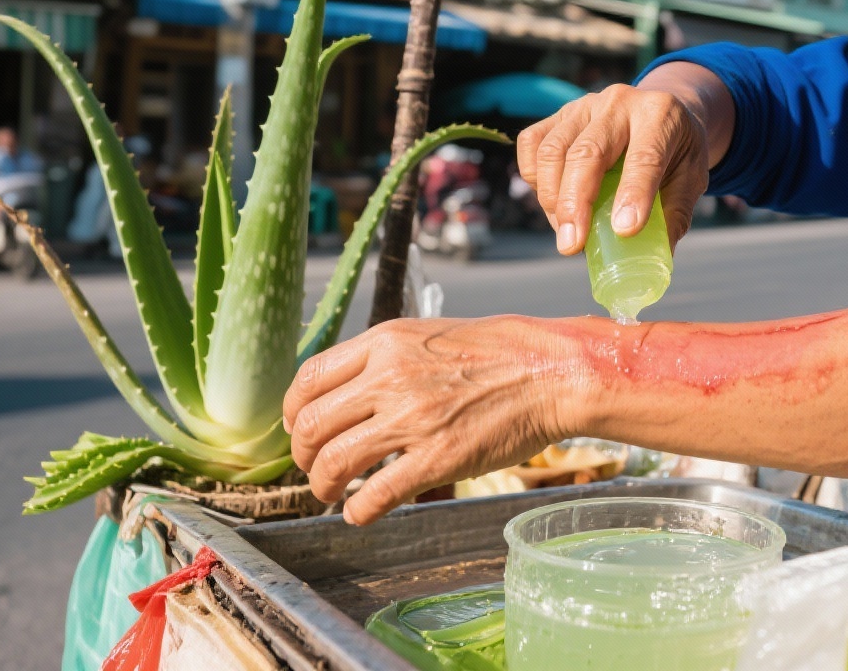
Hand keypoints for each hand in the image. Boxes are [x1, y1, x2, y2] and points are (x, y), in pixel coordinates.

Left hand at [283, 316, 581, 524]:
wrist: (553, 371)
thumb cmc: (502, 352)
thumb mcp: (432, 333)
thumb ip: (388, 356)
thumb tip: (351, 388)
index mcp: (386, 342)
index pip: (309, 379)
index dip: (294, 412)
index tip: (301, 429)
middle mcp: (390, 377)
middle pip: (312, 425)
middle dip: (304, 455)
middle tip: (315, 469)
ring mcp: (412, 419)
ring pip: (334, 462)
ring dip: (324, 486)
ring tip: (332, 493)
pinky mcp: (436, 458)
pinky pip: (375, 495)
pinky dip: (358, 512)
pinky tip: (362, 514)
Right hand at [516, 81, 709, 254]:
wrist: (661, 113)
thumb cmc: (676, 152)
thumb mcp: (690, 178)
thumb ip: (675, 214)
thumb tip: (656, 259)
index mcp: (661, 115)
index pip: (645, 156)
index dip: (633, 194)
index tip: (624, 231)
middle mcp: (620, 103)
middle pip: (588, 152)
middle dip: (576, 202)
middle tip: (572, 244)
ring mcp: (585, 105)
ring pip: (553, 150)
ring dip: (553, 198)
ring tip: (566, 232)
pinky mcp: (560, 114)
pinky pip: (533, 143)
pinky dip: (533, 177)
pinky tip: (552, 202)